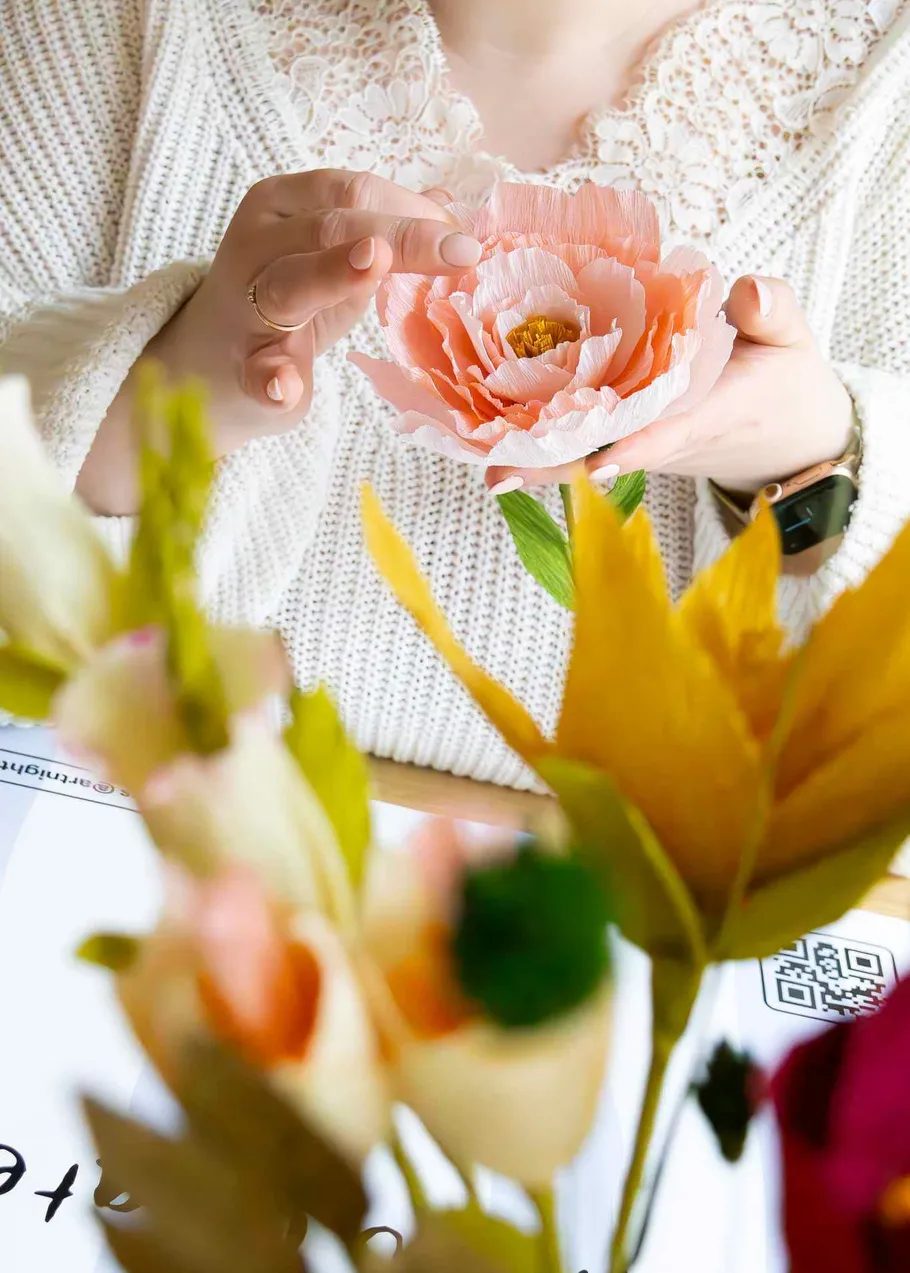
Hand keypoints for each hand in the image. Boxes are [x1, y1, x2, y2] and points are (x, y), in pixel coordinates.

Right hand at [78, 172, 480, 512]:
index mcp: (281, 203)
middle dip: (403, 236)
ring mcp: (246, 306)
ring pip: (292, 282)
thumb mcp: (334, 255)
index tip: (462, 235)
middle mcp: (258, 242)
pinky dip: (271, 379)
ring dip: (332, 272)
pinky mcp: (243, 366)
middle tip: (463, 251)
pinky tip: (284, 388)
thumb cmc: (287, 300)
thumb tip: (449, 207)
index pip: (352, 191)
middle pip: (333, 227)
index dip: (411, 208)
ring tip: (373, 265)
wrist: (209, 365)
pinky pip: (256, 370)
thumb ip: (382, 231)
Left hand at [485, 277, 854, 495]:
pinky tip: (496, 441)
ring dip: (538, 462)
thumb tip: (748, 291)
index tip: (596, 460)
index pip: (666, 431)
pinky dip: (547, 447)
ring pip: (587, 461)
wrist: (790, 441)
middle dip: (553, 467)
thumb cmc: (787, 382)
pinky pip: (587, 452)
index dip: (631, 445)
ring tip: (482, 464)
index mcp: (712, 413)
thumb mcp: (794, 339)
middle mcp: (670, 441)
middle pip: (604, 459)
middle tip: (498, 475)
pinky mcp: (634, 446)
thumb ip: (775, 311)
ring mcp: (648, 450)